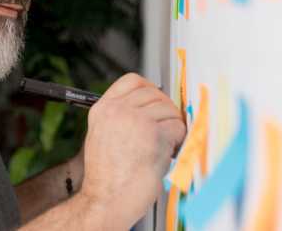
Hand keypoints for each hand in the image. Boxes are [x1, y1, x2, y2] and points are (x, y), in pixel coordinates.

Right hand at [79, 73, 185, 228]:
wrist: (106, 200)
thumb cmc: (107, 177)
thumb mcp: (102, 135)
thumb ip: (120, 116)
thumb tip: (149, 107)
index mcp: (103, 109)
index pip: (132, 80)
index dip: (150, 88)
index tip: (156, 99)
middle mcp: (117, 110)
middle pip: (155, 93)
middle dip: (165, 110)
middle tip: (165, 129)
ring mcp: (136, 120)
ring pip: (169, 109)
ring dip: (172, 127)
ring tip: (162, 146)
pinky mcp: (154, 134)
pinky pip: (178, 127)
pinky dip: (178, 139)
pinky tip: (167, 152)